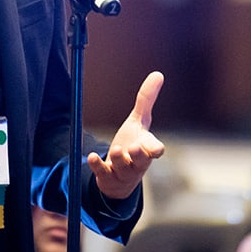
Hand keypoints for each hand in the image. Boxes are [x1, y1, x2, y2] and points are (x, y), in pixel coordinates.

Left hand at [88, 71, 164, 199]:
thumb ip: (147, 100)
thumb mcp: (139, 121)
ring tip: (116, 149)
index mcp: (147, 149)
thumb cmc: (134, 144)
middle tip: (134, 148)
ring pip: (123, 168)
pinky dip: (98, 165)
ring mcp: (123, 172)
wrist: (121, 175)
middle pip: (142, 161)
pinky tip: (92, 156)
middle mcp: (138, 162)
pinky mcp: (108, 177)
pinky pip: (104, 173)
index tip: (157, 149)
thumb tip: (158, 74)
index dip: (156, 149)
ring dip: (119, 159)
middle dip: (139, 155)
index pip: (155, 150)